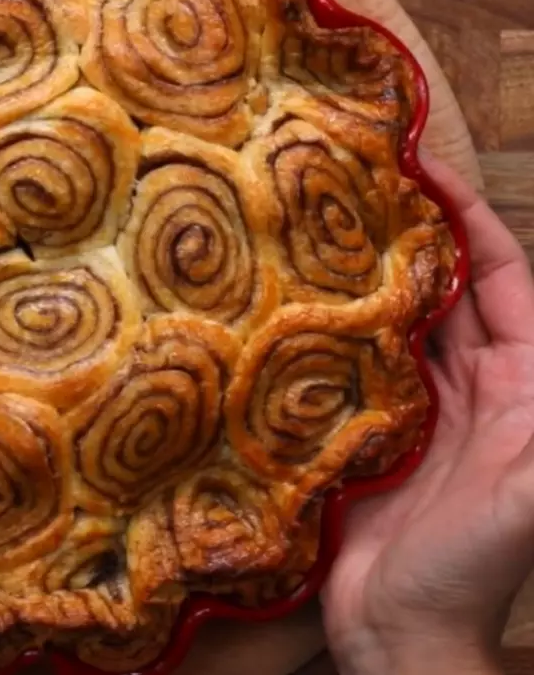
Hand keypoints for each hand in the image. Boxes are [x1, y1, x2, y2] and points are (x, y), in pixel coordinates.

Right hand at [323, 155, 533, 674]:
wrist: (402, 631)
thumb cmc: (476, 567)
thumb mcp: (529, 493)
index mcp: (519, 380)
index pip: (497, 276)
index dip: (468, 218)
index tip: (422, 167)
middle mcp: (465, 379)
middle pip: (437, 285)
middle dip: (402, 229)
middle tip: (348, 178)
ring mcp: (408, 399)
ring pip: (386, 313)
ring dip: (358, 268)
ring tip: (312, 220)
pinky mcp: (358, 421)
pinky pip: (342, 355)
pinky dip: (322, 320)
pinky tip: (285, 294)